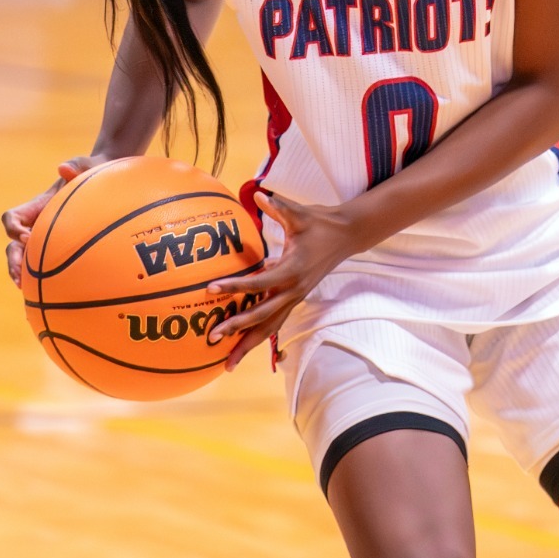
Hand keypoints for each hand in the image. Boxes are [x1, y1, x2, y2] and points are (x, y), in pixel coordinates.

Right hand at [3, 155, 107, 286]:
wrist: (106, 180)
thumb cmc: (93, 171)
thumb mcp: (87, 166)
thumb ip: (77, 165)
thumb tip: (63, 168)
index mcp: (37, 207)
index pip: (12, 218)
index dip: (14, 228)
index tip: (27, 236)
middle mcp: (36, 225)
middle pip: (13, 245)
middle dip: (13, 260)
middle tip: (20, 275)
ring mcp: (46, 239)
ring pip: (26, 259)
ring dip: (22, 273)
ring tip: (26, 287)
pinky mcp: (60, 250)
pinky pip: (46, 266)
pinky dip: (43, 279)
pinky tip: (52, 294)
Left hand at [203, 192, 355, 369]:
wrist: (347, 236)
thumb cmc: (320, 223)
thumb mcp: (299, 214)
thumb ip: (278, 207)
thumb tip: (259, 194)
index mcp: (293, 270)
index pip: (259, 283)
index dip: (235, 287)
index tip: (211, 290)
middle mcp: (294, 290)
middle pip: (262, 315)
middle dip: (236, 328)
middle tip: (211, 337)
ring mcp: (295, 297)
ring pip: (269, 327)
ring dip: (247, 344)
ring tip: (227, 364)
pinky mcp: (295, 299)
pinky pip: (275, 322)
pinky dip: (258, 336)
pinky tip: (243, 349)